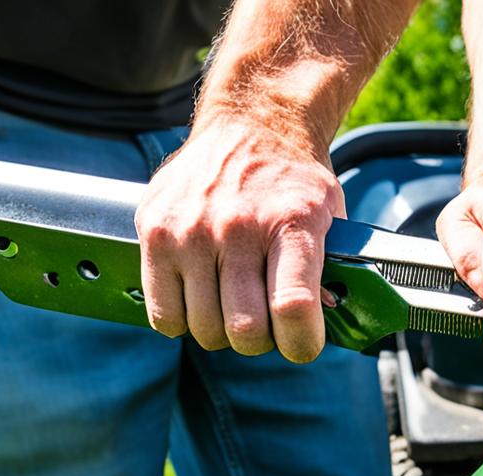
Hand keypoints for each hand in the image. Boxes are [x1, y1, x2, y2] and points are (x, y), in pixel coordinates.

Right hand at [135, 114, 341, 360]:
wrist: (252, 123)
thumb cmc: (293, 181)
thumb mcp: (328, 216)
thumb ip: (324, 271)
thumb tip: (322, 324)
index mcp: (291, 223)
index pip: (293, 307)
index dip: (301, 344)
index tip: (303, 345)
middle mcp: (238, 226)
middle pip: (244, 329)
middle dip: (260, 341)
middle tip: (265, 324)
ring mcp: (190, 229)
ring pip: (203, 328)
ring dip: (221, 332)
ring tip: (231, 306)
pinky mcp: (154, 230)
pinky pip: (163, 314)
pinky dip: (183, 320)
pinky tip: (199, 299)